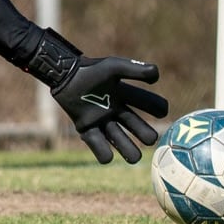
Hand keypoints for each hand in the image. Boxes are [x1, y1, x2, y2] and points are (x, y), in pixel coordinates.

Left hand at [29, 31, 167, 163]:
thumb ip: (135, 71)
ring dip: (130, 151)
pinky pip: (99, 147)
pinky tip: (108, 155)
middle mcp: (118, 110)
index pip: (151, 105)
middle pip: (140, 129)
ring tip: (133, 156)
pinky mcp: (86, 128)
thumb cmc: (90, 70)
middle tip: (148, 137)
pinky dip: (104, 153)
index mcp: (127, 95)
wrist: (64, 74)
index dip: (159, 108)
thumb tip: (157, 76)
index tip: (160, 110)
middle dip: (147, 135)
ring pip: (122, 142)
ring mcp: (102, 120)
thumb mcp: (114, 67)